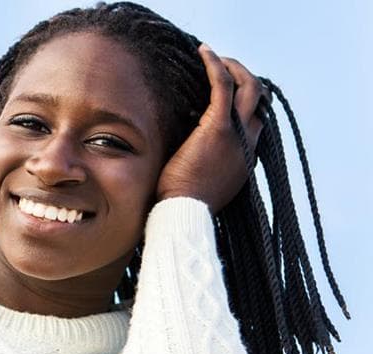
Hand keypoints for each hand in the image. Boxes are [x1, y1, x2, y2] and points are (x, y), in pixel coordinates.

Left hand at [155, 44, 268, 213]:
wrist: (184, 214)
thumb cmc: (183, 205)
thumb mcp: (203, 184)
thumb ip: (206, 165)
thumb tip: (188, 153)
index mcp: (245, 160)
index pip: (255, 123)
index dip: (244, 104)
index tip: (226, 94)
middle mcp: (248, 144)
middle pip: (258, 101)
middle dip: (244, 80)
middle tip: (224, 70)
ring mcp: (236, 134)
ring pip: (249, 88)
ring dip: (233, 69)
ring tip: (215, 59)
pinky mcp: (218, 127)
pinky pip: (223, 86)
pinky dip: (216, 66)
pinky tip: (205, 52)